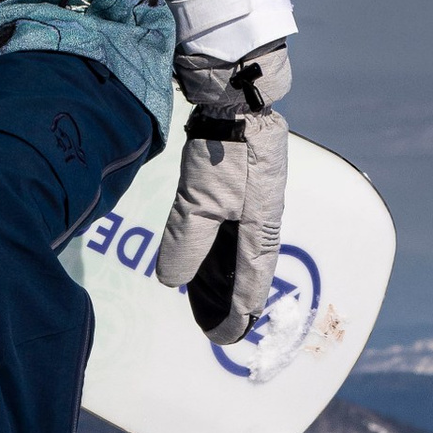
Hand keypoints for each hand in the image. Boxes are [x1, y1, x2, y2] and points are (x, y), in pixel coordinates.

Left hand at [154, 43, 291, 343]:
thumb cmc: (225, 152)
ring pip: (237, 244)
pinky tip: (201, 242)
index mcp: (261, 229)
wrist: (236, 94)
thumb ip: (187, 244)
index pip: (251, 284)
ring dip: (222, 271)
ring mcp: (253, 195)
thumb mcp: (201, 203)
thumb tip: (171, 282)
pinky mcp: (240, 176)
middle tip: (211, 321)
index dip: (236, 313)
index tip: (222, 338)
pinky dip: (216, 242)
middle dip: (230, 296)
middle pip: (247, 268)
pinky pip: (230, 222)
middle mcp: (262, 216)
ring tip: (201, 291)